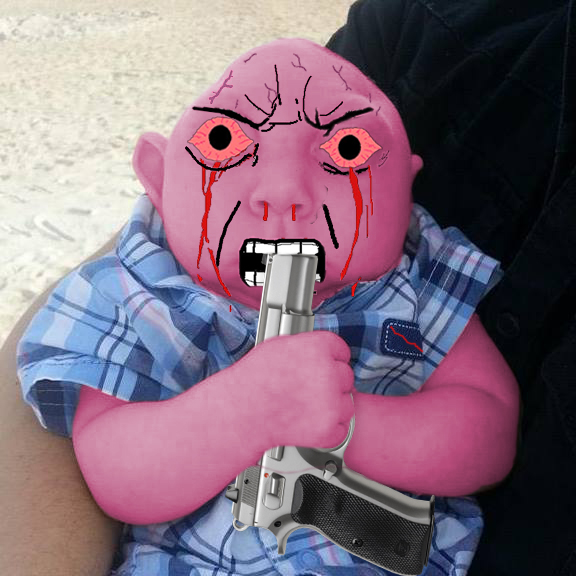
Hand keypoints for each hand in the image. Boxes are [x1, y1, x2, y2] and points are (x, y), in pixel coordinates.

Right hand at [230, 331, 355, 449]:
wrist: (241, 412)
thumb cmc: (254, 379)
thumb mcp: (279, 345)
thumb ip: (307, 345)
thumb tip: (321, 349)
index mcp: (318, 347)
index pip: (342, 351)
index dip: (331, 360)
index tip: (322, 368)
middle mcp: (328, 372)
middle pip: (346, 377)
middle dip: (331, 383)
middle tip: (308, 390)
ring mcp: (330, 401)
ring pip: (346, 403)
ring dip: (332, 407)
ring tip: (305, 408)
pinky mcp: (328, 428)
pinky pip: (341, 428)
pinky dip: (328, 430)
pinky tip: (308, 423)